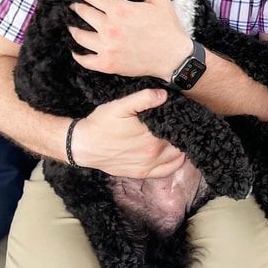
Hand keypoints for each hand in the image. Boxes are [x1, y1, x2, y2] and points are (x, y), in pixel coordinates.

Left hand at [69, 0, 191, 78]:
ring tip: (72, 25)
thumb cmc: (167, 27)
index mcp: (120, 9)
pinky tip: (76, 50)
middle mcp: (109, 27)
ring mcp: (106, 47)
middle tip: (74, 5)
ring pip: (79, 35)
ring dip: (73, 28)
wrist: (174, 57)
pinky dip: (77, 54)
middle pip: (82, 12)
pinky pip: (84, 59)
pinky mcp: (107, 64)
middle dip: (77, 6)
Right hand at [69, 89, 185, 177]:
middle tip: (183, 123)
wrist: (83, 146)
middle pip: (179, 142)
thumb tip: (164, 95)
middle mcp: (152, 153)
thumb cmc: (101, 123)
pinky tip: (176, 153)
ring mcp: (147, 165)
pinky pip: (167, 170)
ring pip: (176, 156)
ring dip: (181, 146)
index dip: (182, 120)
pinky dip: (176, 162)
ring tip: (181, 135)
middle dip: (183, 132)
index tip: (184, 113)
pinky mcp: (141, 173)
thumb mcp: (120, 106)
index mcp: (151, 136)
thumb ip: (143, 98)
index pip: (177, 128)